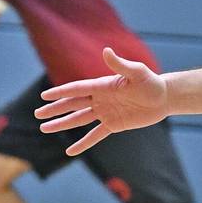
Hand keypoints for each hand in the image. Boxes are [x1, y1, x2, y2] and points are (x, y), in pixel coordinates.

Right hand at [35, 48, 169, 154]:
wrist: (164, 98)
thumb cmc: (151, 83)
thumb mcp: (137, 72)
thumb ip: (121, 65)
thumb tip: (106, 51)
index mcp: (103, 85)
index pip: (77, 89)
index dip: (61, 92)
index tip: (44, 96)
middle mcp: (100, 99)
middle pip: (73, 104)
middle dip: (55, 109)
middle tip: (37, 114)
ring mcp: (105, 112)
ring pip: (79, 119)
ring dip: (62, 124)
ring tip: (44, 128)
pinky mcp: (114, 124)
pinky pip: (95, 135)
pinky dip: (83, 143)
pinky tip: (70, 151)